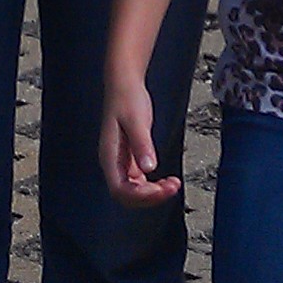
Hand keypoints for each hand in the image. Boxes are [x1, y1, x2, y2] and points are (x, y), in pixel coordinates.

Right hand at [101, 79, 178, 205]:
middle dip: (150, 197)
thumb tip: (149, 168)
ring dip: (154, 193)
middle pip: (127, 196)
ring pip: (135, 191)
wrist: (125, 85)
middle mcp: (113, 163)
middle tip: (172, 188)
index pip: (120, 189)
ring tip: (173, 184)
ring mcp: (122, 163)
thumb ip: (142, 144)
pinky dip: (154, 186)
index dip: (141, 195)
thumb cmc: (127, 99)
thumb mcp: (137, 120)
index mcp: (109, 156)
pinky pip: (141, 182)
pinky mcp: (131, 159)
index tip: (161, 189)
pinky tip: (168, 181)